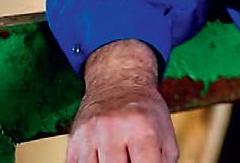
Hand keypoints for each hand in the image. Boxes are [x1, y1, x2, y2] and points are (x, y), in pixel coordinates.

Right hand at [66, 39, 178, 162]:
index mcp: (143, 129)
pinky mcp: (74, 140)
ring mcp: (91, 136)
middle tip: (130, 158)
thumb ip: (165, 160)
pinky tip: (102, 157)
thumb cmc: (145, 112)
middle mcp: (114, 131)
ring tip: (118, 156)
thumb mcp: (166, 132)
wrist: (118, 83)